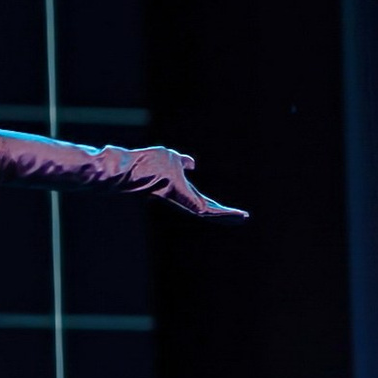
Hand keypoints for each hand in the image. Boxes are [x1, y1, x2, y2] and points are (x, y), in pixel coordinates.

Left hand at [124, 147, 247, 221]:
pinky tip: (236, 216)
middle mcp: (184, 200)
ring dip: (228, 216)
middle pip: (209, 211)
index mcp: (183, 192)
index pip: (203, 203)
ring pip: (210, 213)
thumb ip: (183, 163)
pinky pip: (206, 210)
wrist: (134, 168)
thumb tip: (191, 164)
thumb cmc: (148, 163)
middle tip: (244, 218)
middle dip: (227, 216)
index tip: (233, 211)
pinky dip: (223, 214)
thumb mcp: (172, 159)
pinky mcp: (185, 201)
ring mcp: (184, 202)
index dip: (218, 207)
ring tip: (243, 218)